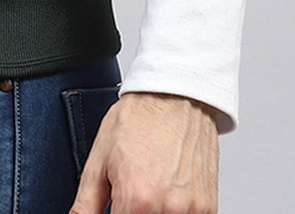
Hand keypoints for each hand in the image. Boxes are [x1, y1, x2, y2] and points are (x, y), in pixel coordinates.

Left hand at [69, 91, 218, 213]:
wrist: (175, 94)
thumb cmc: (139, 119)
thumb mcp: (99, 158)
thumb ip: (86, 204)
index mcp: (137, 200)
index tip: (114, 207)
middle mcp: (168, 209)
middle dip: (132, 212)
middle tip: (128, 193)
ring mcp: (192, 210)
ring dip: (153, 211)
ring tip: (148, 187)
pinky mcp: (208, 206)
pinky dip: (173, 211)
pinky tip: (165, 190)